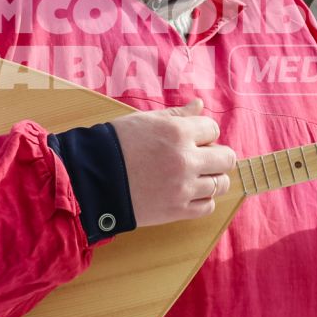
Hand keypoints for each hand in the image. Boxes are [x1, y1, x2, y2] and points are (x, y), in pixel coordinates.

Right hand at [112, 99, 238, 226]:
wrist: (90, 179)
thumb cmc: (114, 145)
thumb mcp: (144, 121)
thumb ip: (176, 114)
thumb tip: (199, 105)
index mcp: (177, 132)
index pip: (213, 129)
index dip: (203, 132)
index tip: (192, 138)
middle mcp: (185, 159)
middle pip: (226, 158)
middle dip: (216, 155)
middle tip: (200, 157)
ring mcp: (183, 187)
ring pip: (221, 184)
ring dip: (212, 178)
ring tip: (194, 176)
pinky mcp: (177, 211)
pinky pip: (208, 206)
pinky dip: (202, 199)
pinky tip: (188, 192)